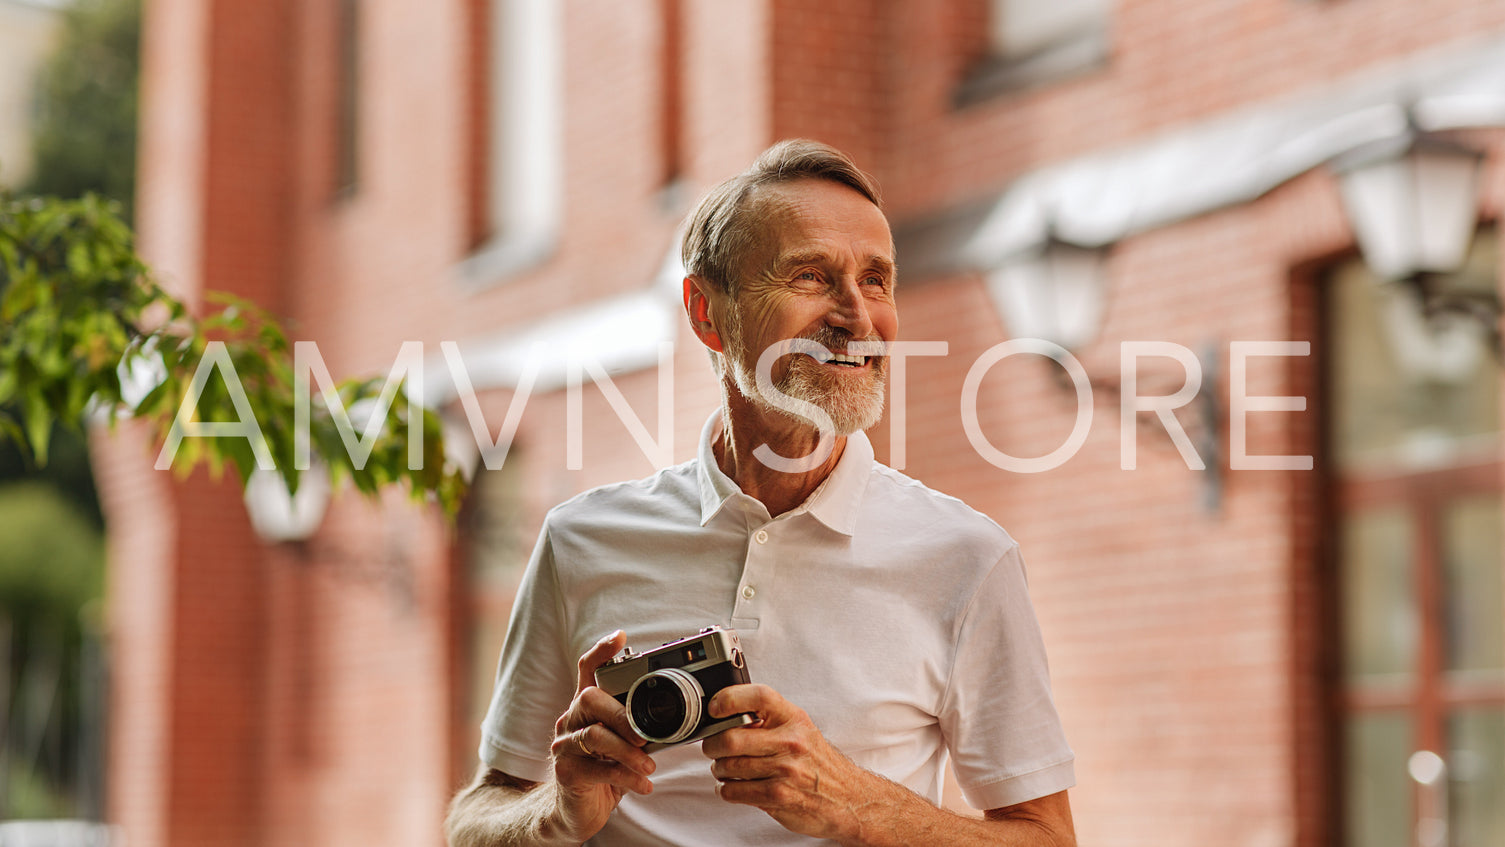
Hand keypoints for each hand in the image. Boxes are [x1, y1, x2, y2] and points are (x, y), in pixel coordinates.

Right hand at [546, 630, 655, 841]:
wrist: (578, 811)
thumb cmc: (605, 770)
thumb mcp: (622, 744)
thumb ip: (638, 727)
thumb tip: (679, 720)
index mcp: (586, 708)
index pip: (588, 670)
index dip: (602, 651)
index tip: (620, 636)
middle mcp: (570, 720)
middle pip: (589, 698)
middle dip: (622, 714)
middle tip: (645, 736)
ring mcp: (565, 746)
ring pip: (595, 735)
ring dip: (628, 751)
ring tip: (649, 765)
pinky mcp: (567, 772)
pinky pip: (599, 769)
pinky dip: (627, 777)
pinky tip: (644, 785)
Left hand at [701, 684, 868, 841]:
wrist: (846, 797)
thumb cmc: (816, 762)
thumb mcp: (800, 729)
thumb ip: (769, 721)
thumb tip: (725, 716)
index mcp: (793, 719)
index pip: (759, 696)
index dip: (731, 698)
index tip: (715, 708)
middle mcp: (791, 742)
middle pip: (731, 738)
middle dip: (712, 745)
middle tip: (713, 748)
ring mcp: (785, 770)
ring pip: (728, 767)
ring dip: (719, 769)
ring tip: (725, 768)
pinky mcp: (779, 796)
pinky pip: (734, 791)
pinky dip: (726, 790)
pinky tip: (733, 786)